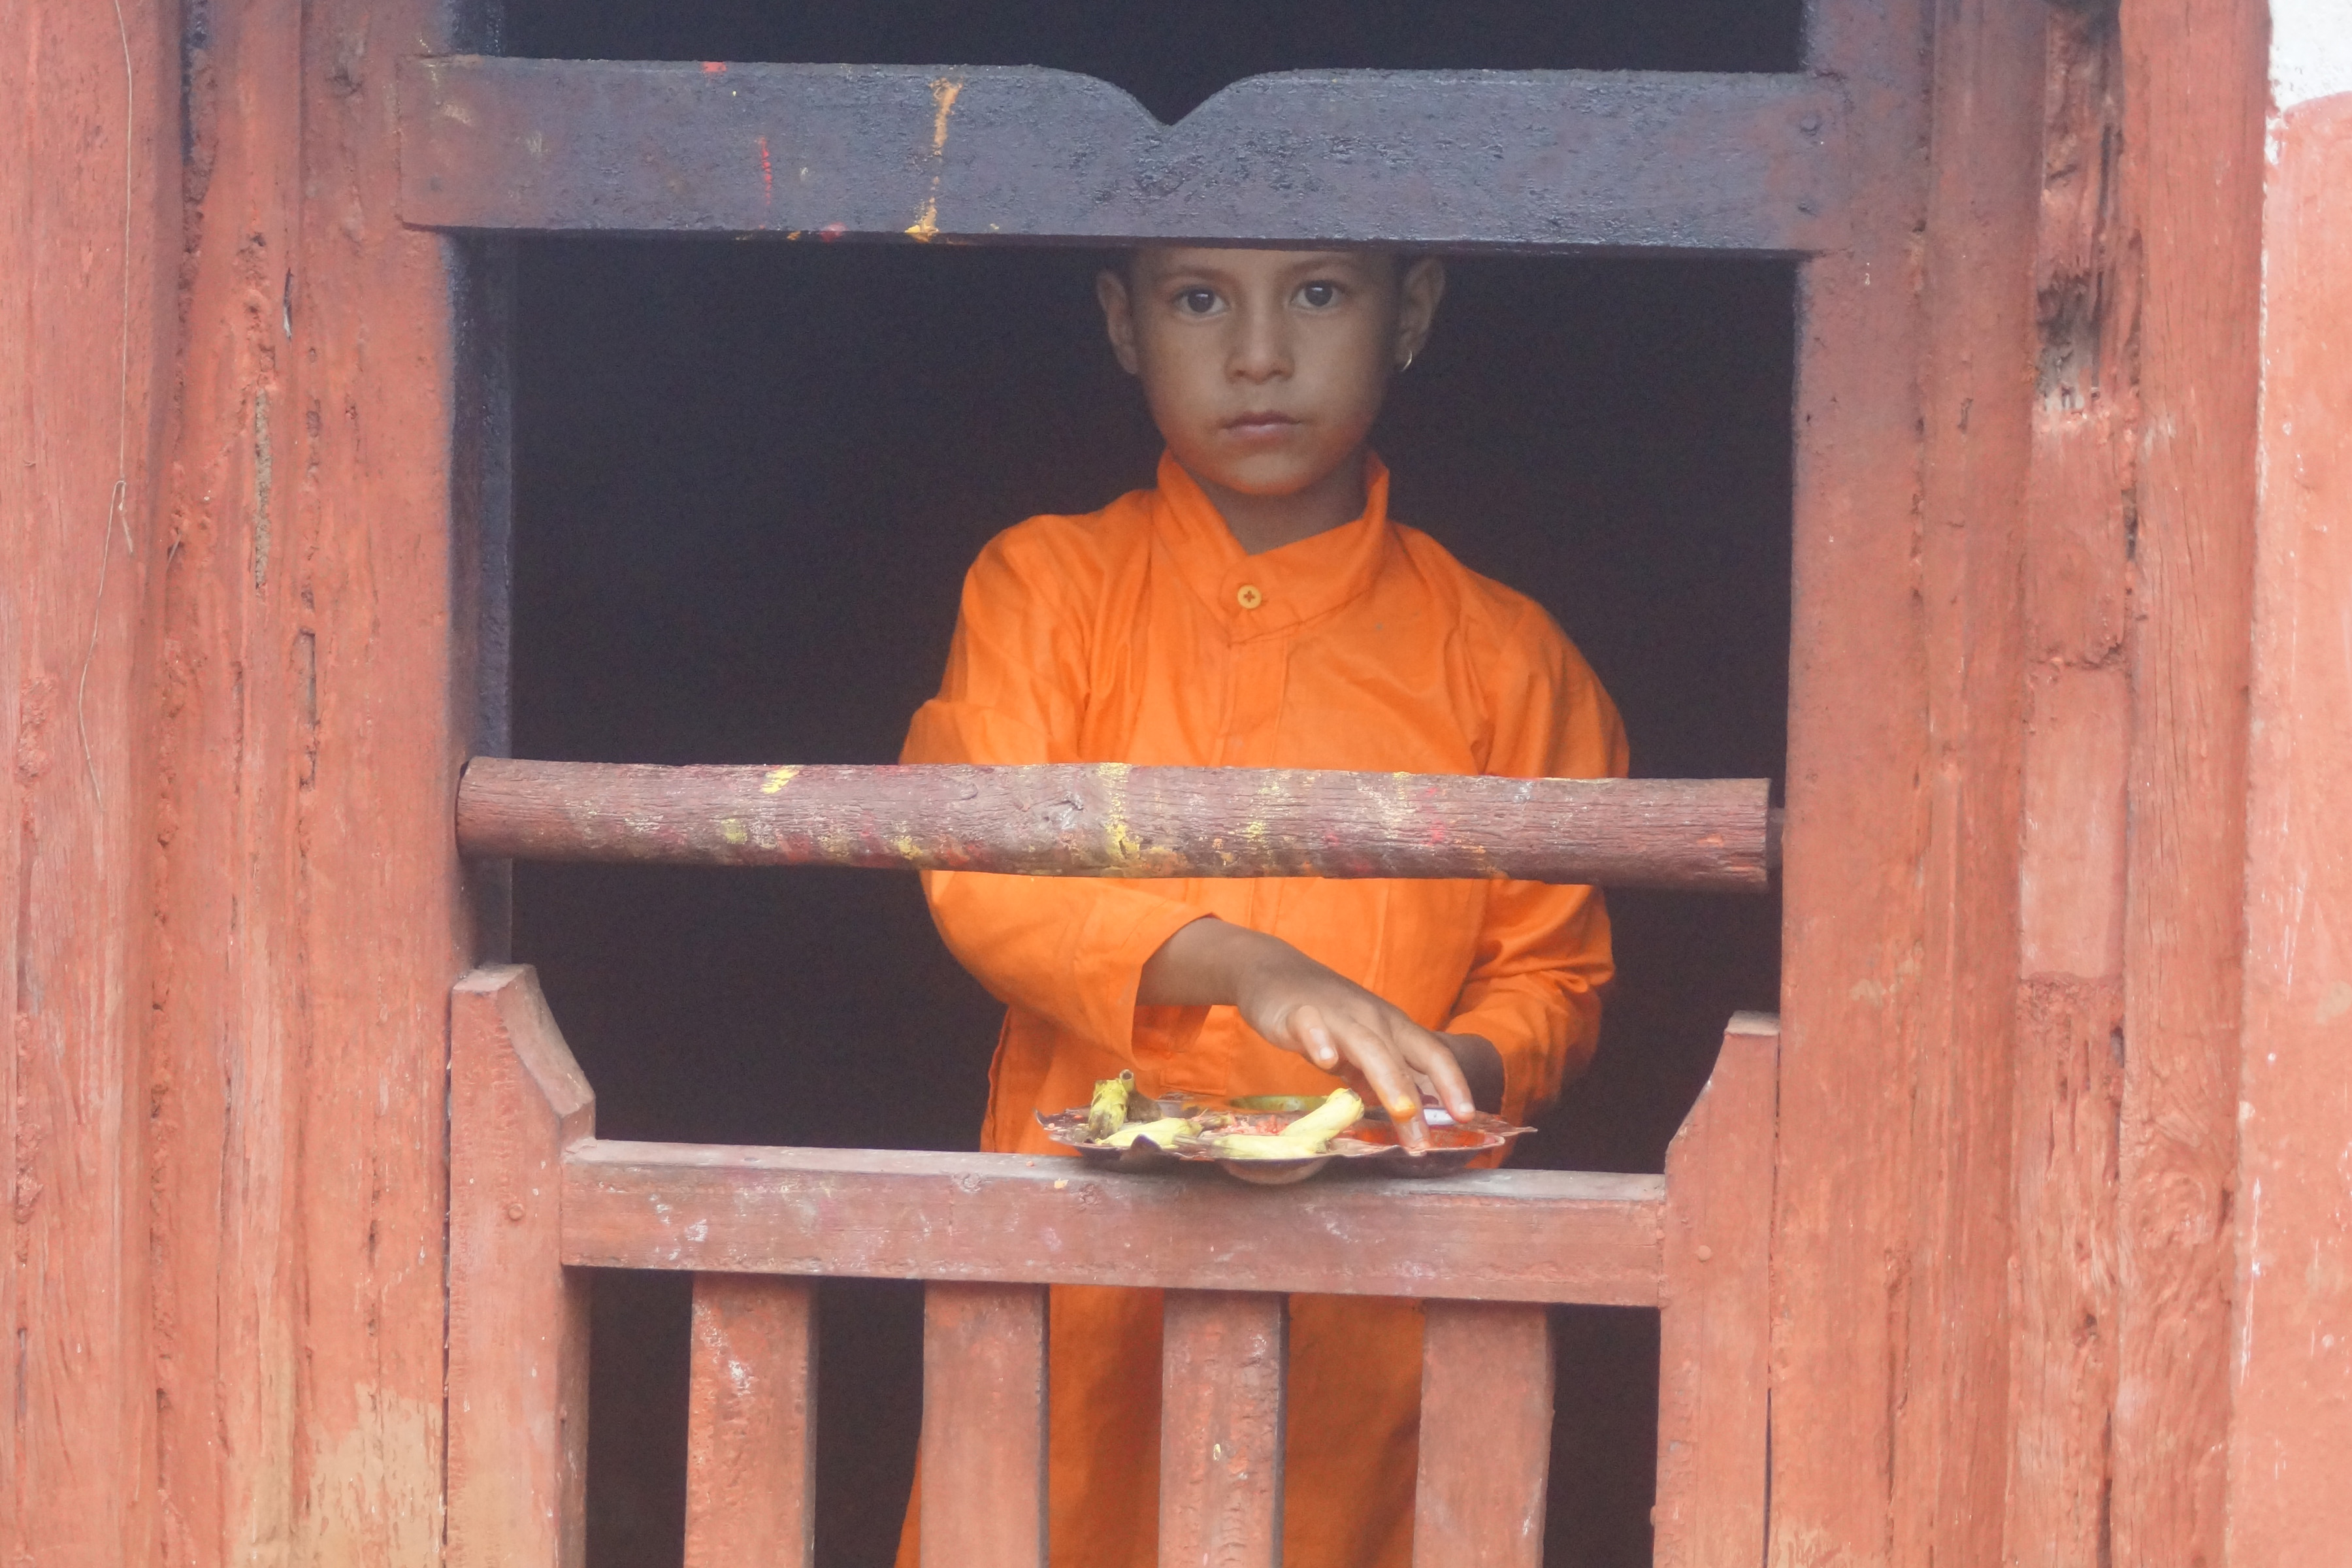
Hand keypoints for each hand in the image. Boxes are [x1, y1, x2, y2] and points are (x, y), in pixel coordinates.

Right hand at [1137, 918, 1499, 1149]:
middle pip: (1403, 1056)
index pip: (1431, 1054)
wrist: (1271, 970)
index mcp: (1391, 1027)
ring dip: (1388, 1079)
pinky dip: (1321, 1040)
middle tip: (1424, 1142)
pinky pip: (1312, 1025)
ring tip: (1402, 1113)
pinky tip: (1326, 1060)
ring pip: (1368, 1045)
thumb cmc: (1322, 1014)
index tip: (1467, 1117)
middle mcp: (1371, 1017)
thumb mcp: (1357, 1047)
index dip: (1452, 1083)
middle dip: (1417, 1100)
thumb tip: (1402, 1111)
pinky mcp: (1298, 1011)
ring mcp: (1336, 1012)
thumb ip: (1378, 1076)